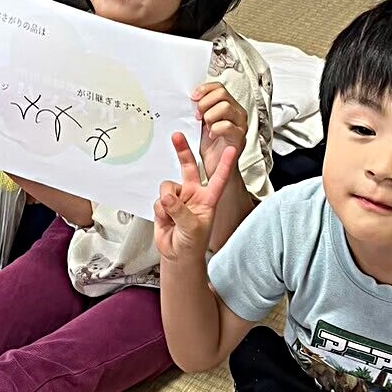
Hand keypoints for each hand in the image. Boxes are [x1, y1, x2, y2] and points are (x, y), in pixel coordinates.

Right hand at [154, 132, 237, 262]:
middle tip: (177, 136)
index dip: (225, 164)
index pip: (218, 178)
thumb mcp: (192, 228)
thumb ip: (180, 211)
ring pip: (168, 187)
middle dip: (182, 151)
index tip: (231, 149)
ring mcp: (179, 198)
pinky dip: (160, 210)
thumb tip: (168, 197)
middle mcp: (194, 194)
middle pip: (188, 167)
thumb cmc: (192, 244)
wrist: (177, 254)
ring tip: (172, 217)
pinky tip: (166, 220)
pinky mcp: (166, 203)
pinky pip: (159, 199)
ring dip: (167, 201)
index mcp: (208, 199)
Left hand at [193, 81, 247, 178]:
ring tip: (206, 127)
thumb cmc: (210, 145)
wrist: (215, 167)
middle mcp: (238, 113)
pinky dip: (215, 129)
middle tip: (198, 116)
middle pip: (222, 94)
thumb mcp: (203, 122)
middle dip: (205, 103)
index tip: (193, 98)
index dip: (204, 90)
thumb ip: (201, 109)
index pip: (219, 87)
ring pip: (225, 107)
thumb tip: (192, 97)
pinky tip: (212, 136)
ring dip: (210, 116)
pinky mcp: (240, 138)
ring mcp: (241, 125)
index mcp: (229, 106)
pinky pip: (226, 125)